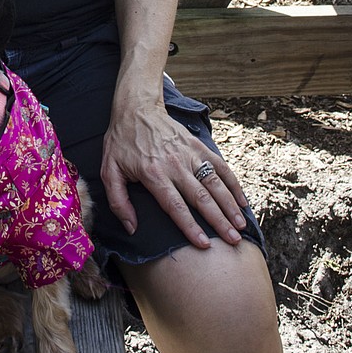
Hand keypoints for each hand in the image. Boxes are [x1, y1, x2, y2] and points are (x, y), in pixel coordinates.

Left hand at [100, 101, 249, 248]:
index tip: (204, 244)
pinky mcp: (198, 145)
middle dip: (219, 221)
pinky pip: (220, 166)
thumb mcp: (109, 170)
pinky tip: (242, 201)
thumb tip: (131, 227)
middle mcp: (175, 165)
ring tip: (241, 225)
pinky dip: (233, 183)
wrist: (136, 108)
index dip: (190, 226)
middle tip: (233, 241)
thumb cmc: (121, 142)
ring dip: (230, 205)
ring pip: (214, 183)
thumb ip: (118, 201)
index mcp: (153, 174)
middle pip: (201, 198)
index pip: (175, 206)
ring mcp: (189, 154)